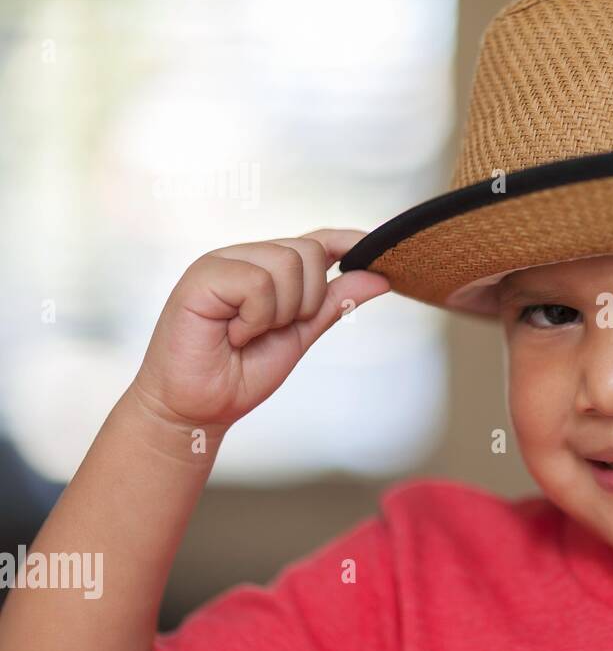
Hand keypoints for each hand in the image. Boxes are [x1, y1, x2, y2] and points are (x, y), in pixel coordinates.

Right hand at [129, 229, 389, 430]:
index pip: (316, 241)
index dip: (347, 240)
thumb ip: (332, 304)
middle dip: (305, 301)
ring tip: (246, 332)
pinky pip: (257, 282)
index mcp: (266, 268)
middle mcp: (244, 257)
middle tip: (270, 330)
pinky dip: (255, 318)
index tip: (377, 248)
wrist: (196, 409)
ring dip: (278, 312)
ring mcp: (221, 262)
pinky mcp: (202, 275)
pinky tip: (231, 333)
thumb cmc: (238, 374)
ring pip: (287, 263)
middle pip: (309, 252)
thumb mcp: (299, 335)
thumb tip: (378, 277)